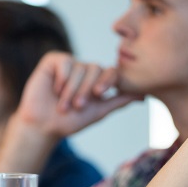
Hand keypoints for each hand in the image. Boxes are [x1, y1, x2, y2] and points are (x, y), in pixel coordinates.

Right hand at [15, 52, 142, 137]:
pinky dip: (61, 77)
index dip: (107, 81)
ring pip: (79, 68)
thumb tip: (144, 95)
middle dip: (86, 90)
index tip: (99, 94)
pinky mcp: (53, 60)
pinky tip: (54, 89)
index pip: (111, 72)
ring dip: (71, 89)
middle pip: (95, 69)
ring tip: (62, 105)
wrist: (43, 125)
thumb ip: (119, 101)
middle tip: (77, 106)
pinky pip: (64, 61)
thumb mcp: (99, 112)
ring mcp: (70, 64)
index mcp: (98, 80)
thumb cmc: (70, 121)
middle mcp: (85, 70)